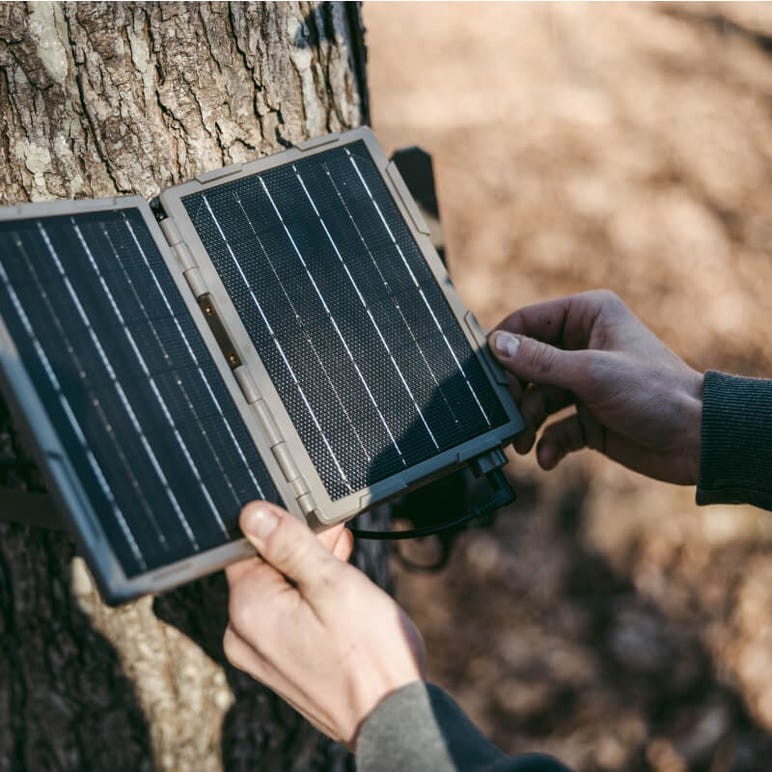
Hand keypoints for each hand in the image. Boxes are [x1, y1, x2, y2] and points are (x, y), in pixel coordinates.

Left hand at [223, 502, 424, 749]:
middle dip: (300, 548)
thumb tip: (253, 514)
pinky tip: (338, 590)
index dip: (284, 527)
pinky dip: (309, 599)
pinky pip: (286, 616)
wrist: (391, 715)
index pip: (247, 545)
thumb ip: (289, 543)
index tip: (317, 524)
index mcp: (248, 610)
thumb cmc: (367, 653)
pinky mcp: (281, 664)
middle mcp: (244, 635)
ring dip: (309, 572)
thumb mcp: (332, 582)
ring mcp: (261, 654)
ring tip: (344, 561)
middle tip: (338, 539)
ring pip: (279, 591)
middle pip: (264, 568)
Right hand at [489, 290, 703, 484]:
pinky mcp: (587, 416)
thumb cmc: (657, 393)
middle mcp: (582, 345)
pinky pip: (554, 427)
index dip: (503, 345)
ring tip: (520, 443)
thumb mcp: (592, 374)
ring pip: (536, 399)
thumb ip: (540, 362)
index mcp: (588, 317)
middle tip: (502, 415)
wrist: (697, 441)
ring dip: (526, 422)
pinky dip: (547, 442)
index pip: (528, 321)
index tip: (483, 372)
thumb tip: (497, 346)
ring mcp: (583, 383)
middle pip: (526, 364)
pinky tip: (547, 457)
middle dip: (514, 394)